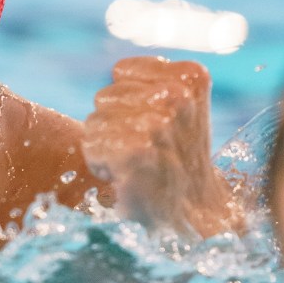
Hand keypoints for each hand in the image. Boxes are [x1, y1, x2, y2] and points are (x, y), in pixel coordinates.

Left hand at [82, 56, 238, 236]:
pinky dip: (100, 163)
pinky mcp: (136, 150)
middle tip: (144, 149)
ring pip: (94, 121)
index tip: (153, 125)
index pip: (123, 70)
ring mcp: (158, 123)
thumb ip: (152, 81)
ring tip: (136, 162)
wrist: (192, 212)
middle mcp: (177, 95)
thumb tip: (119, 71)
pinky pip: (91, 145)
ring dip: (106, 144)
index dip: (128, 100)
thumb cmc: (176, 157)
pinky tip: (125, 175)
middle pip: (105, 96)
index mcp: (191, 76)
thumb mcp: (178, 106)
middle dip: (114, 122)